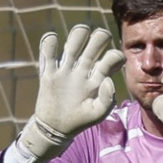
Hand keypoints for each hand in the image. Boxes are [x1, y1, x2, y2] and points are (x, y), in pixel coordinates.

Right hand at [16, 24, 125, 161]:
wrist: (56, 128)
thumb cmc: (81, 120)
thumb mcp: (98, 114)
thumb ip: (107, 99)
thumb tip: (107, 79)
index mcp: (99, 76)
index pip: (113, 55)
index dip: (115, 56)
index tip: (108, 68)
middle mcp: (85, 67)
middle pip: (97, 39)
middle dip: (100, 37)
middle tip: (92, 51)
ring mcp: (67, 67)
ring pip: (76, 37)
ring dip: (78, 34)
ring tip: (72, 48)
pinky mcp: (49, 71)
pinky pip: (48, 47)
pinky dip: (49, 41)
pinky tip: (53, 47)